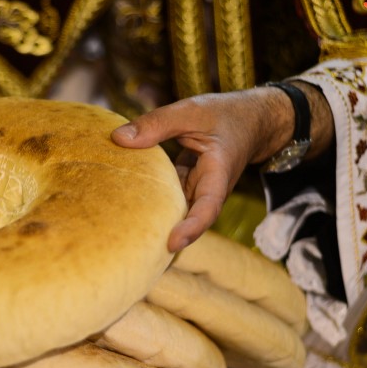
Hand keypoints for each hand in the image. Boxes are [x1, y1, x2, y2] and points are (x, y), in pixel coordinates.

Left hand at [111, 87, 311, 252]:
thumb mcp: (191, 111)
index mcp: (217, 174)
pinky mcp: (185, 186)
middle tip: (138, 255)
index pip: (207, 208)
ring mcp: (196, 191)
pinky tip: (123, 208)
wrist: (249, 119)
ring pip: (175, 213)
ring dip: (155, 224)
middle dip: (167, 239)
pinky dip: (149, 202)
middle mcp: (208, 190)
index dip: (191, 228)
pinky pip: (166, 199)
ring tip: (125, 242)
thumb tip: (117, 139)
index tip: (171, 243)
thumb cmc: (224, 114)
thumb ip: (157, 123)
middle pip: (189, 222)